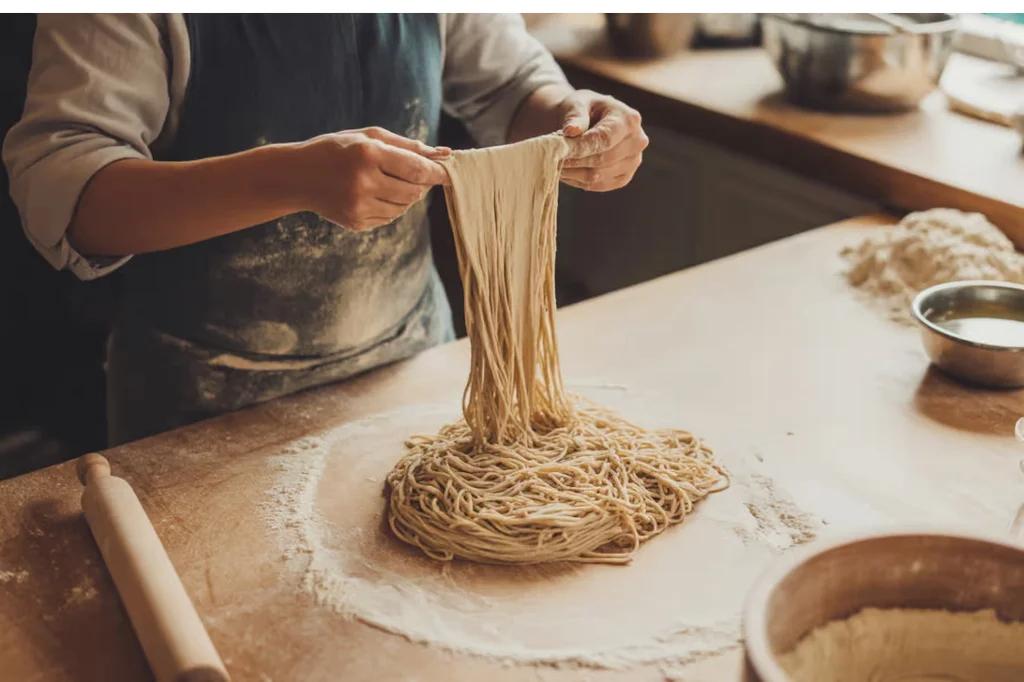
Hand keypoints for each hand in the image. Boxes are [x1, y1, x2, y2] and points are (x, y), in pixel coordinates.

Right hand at [299, 127, 449, 230]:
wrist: (297, 176)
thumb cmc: (337, 150)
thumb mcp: (369, 137)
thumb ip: (408, 146)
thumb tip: (445, 154)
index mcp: (368, 155)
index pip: (417, 169)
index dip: (437, 172)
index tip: (449, 172)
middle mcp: (364, 183)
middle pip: (414, 191)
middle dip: (422, 184)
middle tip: (414, 174)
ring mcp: (359, 206)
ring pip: (404, 206)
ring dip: (406, 195)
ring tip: (388, 181)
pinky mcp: (356, 223)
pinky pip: (389, 217)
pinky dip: (391, 206)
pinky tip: (374, 193)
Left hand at [558, 90, 647, 191]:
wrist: (590, 120)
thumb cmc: (584, 109)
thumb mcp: (577, 103)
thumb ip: (575, 115)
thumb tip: (571, 130)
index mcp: (629, 119)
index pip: (605, 139)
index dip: (581, 147)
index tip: (560, 150)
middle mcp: (637, 141)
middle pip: (603, 159)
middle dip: (575, 160)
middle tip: (553, 158)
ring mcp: (633, 162)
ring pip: (598, 175)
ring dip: (573, 172)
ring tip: (556, 163)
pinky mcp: (624, 177)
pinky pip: (598, 185)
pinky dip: (578, 180)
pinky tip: (566, 171)